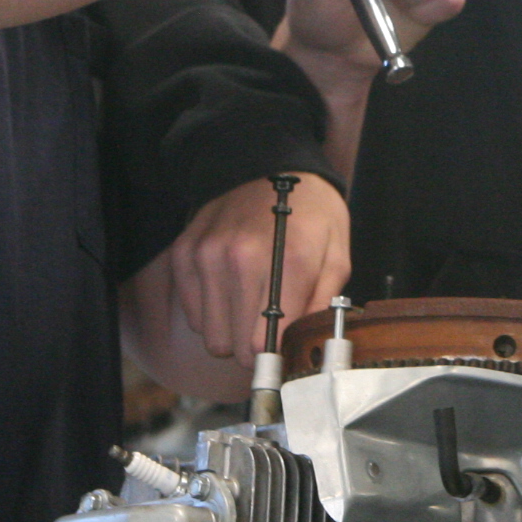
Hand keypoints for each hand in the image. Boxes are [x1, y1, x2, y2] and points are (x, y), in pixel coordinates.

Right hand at [123, 173, 351, 374]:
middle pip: (235, 347)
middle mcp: (241, 258)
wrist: (268, 163)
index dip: (276, 358)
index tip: (282, 355)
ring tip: (249, 304)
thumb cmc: (309, 211)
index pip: (266, 343)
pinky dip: (210, 311)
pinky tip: (229, 289)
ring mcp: (207, 256)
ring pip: (210, 336)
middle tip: (268, 328)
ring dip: (229, 330)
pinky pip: (191, 313)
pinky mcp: (184, 254)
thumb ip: (324, 304)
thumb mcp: (337, 253)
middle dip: (253, 348)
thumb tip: (309, 347)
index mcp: (288, 261)